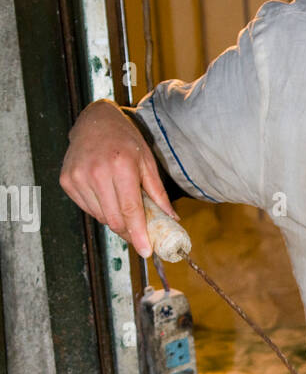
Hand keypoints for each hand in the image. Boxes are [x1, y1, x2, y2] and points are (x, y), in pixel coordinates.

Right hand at [60, 100, 178, 257]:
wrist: (94, 121)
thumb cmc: (125, 141)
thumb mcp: (147, 162)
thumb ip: (158, 193)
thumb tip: (172, 218)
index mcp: (121, 166)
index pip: (131, 210)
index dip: (138, 234)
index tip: (146, 251)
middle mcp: (97, 172)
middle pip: (115, 219)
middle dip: (129, 231)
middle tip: (139, 232)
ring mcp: (78, 177)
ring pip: (101, 217)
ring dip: (114, 219)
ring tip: (121, 204)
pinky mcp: (67, 181)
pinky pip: (87, 209)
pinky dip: (100, 210)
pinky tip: (105, 195)